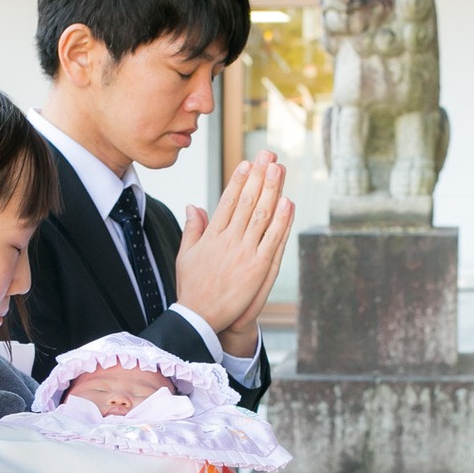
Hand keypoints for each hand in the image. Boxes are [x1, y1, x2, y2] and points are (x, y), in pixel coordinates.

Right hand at [175, 151, 294, 354]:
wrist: (200, 317)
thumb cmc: (192, 288)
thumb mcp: (186, 255)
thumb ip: (193, 229)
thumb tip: (194, 205)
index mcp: (212, 235)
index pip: (228, 201)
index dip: (239, 180)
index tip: (248, 163)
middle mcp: (229, 240)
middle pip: (247, 201)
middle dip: (259, 176)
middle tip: (268, 155)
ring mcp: (244, 253)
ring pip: (261, 215)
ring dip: (271, 190)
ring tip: (279, 168)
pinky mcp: (257, 268)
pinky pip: (272, 239)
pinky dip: (281, 221)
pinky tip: (287, 202)